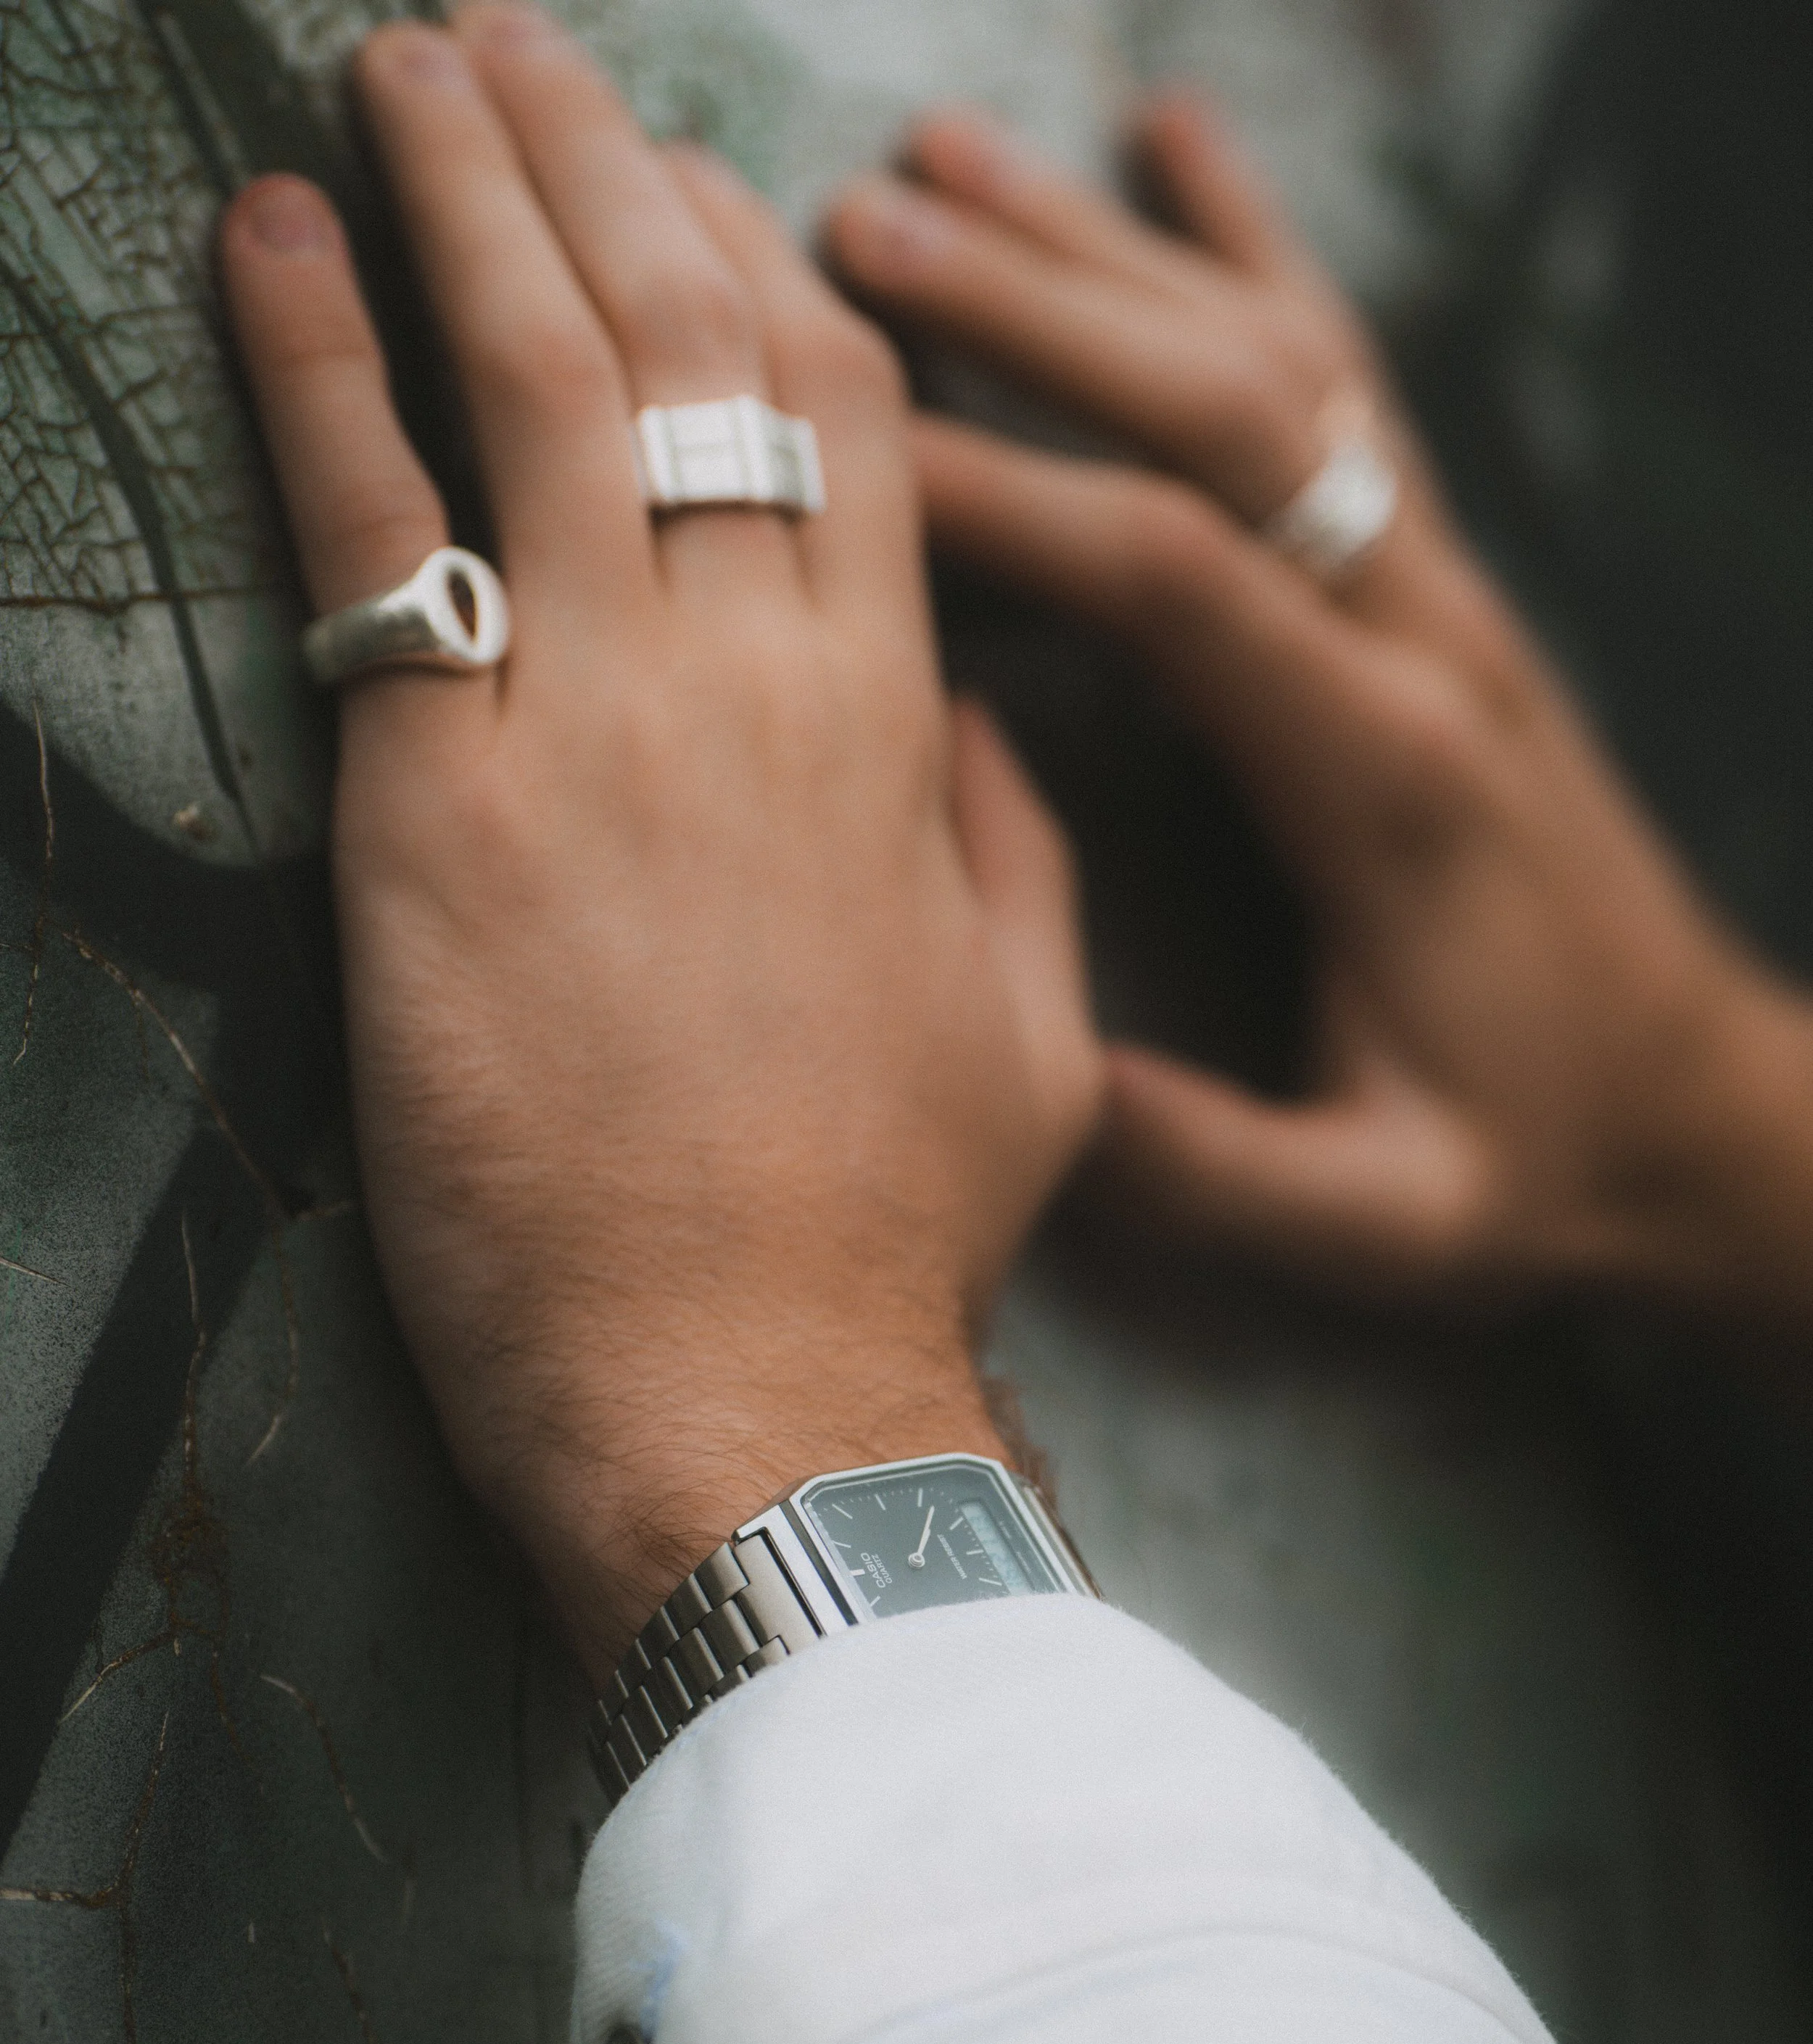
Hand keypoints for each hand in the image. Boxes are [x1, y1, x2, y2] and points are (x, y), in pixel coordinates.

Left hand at [217, 10, 1100, 1677]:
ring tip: (399, 63)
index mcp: (898, 733)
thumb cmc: (890, 1242)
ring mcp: (601, 732)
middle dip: (603, 164)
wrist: (763, 1398)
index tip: (698, 183)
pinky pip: (372, 537)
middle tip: (514, 48)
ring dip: (466, 194)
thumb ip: (1002, 850)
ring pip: (543, 385)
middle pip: (694, 348)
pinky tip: (271, 242)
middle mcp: (759, 686)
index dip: (769, 272)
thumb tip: (969, 721)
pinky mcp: (441, 815)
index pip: (848, 423)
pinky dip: (315, 372)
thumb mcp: (1028, 1041)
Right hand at [824, 96, 1812, 1315]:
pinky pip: (1350, 384)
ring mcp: (1440, 597)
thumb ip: (1213, 1168)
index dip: (1001, 495)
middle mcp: (1417, 646)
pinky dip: (1256, 253)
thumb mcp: (1382, 1220)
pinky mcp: (1443, 591)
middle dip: (1033, 310)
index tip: (830, 440)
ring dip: (1109, 252)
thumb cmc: (1531, 1164)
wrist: (1695, 1113)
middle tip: (849, 225)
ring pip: (1277, 364)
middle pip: (1222, 414)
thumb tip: (1019, 1076)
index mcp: (1379, 781)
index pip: (1173, 579)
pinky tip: (1177, 150)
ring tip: (942, 156)